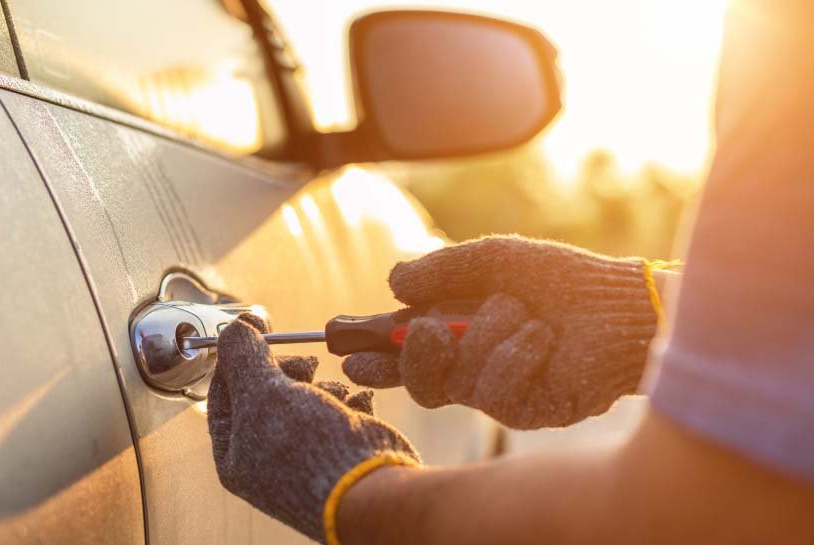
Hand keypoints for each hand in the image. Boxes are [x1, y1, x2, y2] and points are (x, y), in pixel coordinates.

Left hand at [208, 315, 419, 543]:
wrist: (370, 487)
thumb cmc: (307, 448)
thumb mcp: (262, 392)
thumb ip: (242, 354)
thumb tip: (236, 327)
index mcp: (235, 455)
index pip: (223, 393)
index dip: (239, 358)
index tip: (257, 330)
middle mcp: (266, 459)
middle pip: (267, 392)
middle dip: (288, 372)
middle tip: (305, 364)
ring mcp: (305, 455)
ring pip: (305, 398)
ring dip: (322, 387)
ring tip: (334, 396)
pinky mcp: (340, 449)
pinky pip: (338, 411)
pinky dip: (349, 402)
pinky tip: (356, 405)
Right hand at [343, 235, 660, 428]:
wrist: (621, 304)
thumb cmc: (562, 279)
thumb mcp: (494, 260)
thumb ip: (442, 268)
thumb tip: (392, 284)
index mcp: (459, 333)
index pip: (405, 355)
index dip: (374, 356)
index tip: (347, 351)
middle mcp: (472, 368)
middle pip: (417, 383)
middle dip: (410, 357)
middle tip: (423, 330)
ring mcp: (498, 394)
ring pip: (456, 380)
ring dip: (488, 335)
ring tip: (524, 313)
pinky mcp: (526, 412)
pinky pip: (494, 391)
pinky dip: (515, 354)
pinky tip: (542, 339)